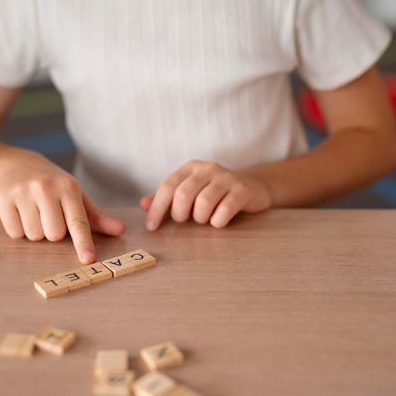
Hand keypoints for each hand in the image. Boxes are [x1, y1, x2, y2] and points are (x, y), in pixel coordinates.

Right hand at [0, 155, 125, 263]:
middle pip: (54, 234)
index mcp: (68, 187)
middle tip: (50, 217)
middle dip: (54, 233)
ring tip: (35, 213)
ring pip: (34, 236)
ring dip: (36, 232)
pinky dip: (19, 229)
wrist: (18, 164)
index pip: (78, 221)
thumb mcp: (76, 196)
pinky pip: (14, 233)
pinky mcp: (2, 199)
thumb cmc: (53, 185)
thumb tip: (120, 230)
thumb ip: (96, 217)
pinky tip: (20, 213)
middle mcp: (45, 188)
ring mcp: (22, 192)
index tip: (88, 259)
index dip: (83, 242)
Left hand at [140, 160, 271, 230]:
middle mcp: (208, 168)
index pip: (168, 186)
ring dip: (200, 219)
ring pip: (204, 203)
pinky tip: (218, 221)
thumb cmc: (215, 193)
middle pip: (183, 194)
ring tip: (204, 219)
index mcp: (191, 167)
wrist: (253, 188)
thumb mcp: (190, 192)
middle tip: (186, 221)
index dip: (157, 208)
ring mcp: (227, 178)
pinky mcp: (243, 190)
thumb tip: (143, 205)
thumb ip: (167, 198)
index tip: (151, 228)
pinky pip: (224, 211)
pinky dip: (217, 222)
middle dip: (180, 214)